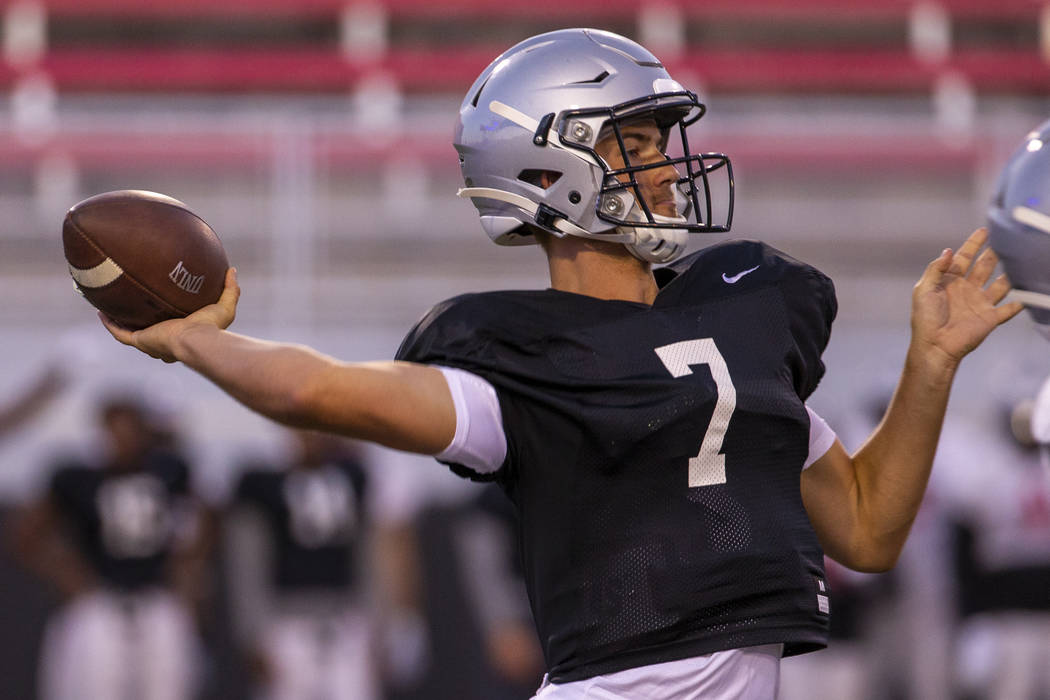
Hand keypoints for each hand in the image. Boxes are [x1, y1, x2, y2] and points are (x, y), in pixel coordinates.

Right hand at [100, 267, 239, 362]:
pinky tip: (101, 312)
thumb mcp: (224, 305)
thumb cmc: (212, 328)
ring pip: (129, 333)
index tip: (162, 309)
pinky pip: (119, 333)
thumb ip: (231, 289)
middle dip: (141, 323)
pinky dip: (109, 324)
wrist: (197, 340)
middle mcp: (163, 342)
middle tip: (134, 307)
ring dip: (119, 322)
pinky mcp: (140, 341)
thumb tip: (231, 269)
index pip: (172, 331)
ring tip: (110, 308)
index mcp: (181, 336)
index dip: (165, 322)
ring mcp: (150, 343)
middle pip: (148, 333)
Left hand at [911, 228, 1022, 366]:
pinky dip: (1018, 304)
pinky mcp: (990, 318)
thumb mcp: (924, 290)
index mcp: (950, 281)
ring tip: (1020, 263)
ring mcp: (980, 303)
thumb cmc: (925, 318)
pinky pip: (1008, 310)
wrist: (935, 345)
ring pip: (1000, 285)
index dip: (973, 243)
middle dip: (994, 254)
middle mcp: (967, 289)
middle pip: (984, 266)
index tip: (985, 230)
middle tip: (1006, 241)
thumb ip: (935, 269)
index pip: (964, 257)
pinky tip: (1026, 297)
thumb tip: (948, 250)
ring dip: (1009, 275)